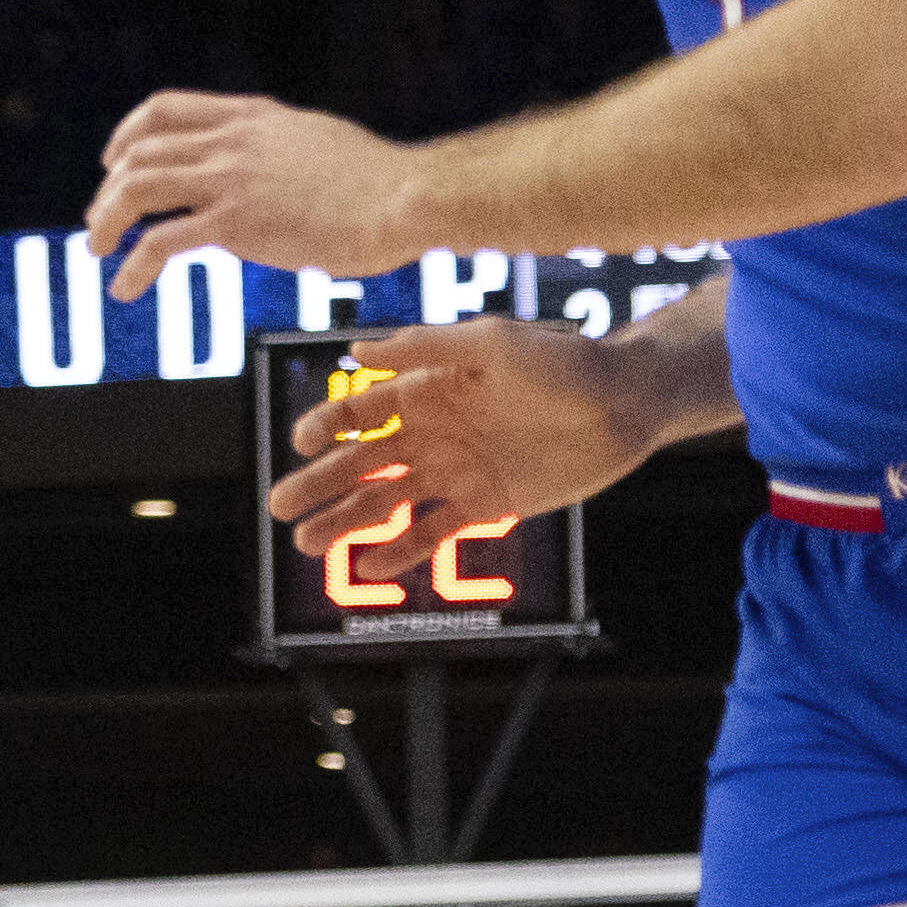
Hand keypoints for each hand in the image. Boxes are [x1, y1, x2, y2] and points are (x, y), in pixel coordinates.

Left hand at [84, 91, 441, 297]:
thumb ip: (278, 149)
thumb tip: (267, 170)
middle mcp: (233, 141)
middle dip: (109, 189)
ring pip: (137, 188)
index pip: (165, 109)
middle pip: (140, 152)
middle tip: (101, 222)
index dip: (128, 134)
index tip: (113, 160)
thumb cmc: (380, 182)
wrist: (407, 199)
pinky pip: (161, 243)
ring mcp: (232, 179)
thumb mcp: (317, 142)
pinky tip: (126, 287)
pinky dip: (132, 266)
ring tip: (97, 250)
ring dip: (105, 220)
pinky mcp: (237, 224)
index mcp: (252, 117)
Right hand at [257, 321, 672, 549]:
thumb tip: (358, 349)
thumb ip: (426, 347)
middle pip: (360, 462)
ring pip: (386, 502)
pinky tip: (371, 564)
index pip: (360, 409)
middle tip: (280, 506)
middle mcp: (433, 431)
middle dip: (317, 484)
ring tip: (308, 543)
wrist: (626, 402)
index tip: (302, 442)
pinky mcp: (485, 505)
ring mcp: (456, 470)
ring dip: (346, 522)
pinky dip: (401, 550)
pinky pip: (432, 532)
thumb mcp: (493, 342)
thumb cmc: (564, 361)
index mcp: (426, 389)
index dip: (325, 425)